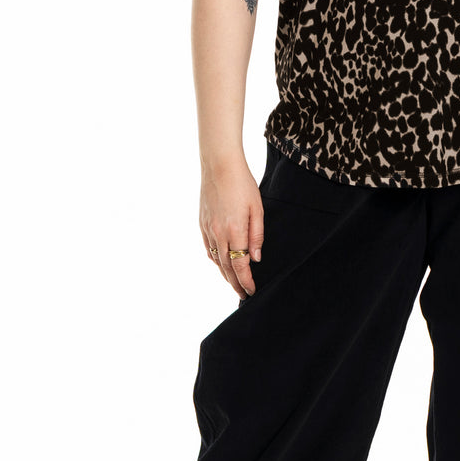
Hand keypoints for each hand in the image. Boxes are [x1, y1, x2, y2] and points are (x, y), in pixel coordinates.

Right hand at [199, 160, 263, 298]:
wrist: (219, 166)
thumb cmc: (243, 184)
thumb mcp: (257, 209)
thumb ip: (257, 235)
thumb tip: (256, 258)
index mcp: (235, 231)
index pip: (240, 265)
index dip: (245, 281)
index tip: (251, 291)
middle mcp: (218, 233)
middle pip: (226, 267)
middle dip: (235, 283)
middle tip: (243, 295)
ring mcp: (208, 229)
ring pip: (216, 260)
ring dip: (225, 274)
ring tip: (233, 283)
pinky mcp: (202, 224)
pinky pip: (208, 248)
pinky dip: (215, 260)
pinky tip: (221, 264)